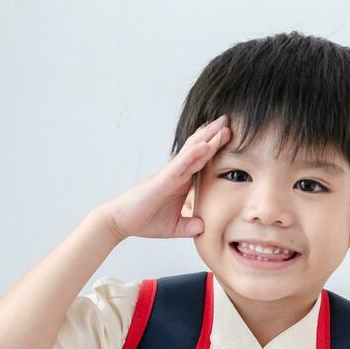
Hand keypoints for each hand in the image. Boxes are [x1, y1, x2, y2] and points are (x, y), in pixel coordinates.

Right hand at [99, 114, 229, 239]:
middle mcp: (177, 173)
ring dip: (206, 138)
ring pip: (191, 152)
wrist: (120, 222)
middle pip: (198, 150)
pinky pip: (180, 165)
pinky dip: (192, 155)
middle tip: (227, 120)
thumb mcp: (175, 227)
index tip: (229, 136)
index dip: (215, 148)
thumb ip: (190, 226)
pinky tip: (204, 145)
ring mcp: (170, 174)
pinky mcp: (162, 180)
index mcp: (182, 181)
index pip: (202, 161)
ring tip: (220, 124)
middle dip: (213, 135)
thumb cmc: (145, 220)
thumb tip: (204, 228)